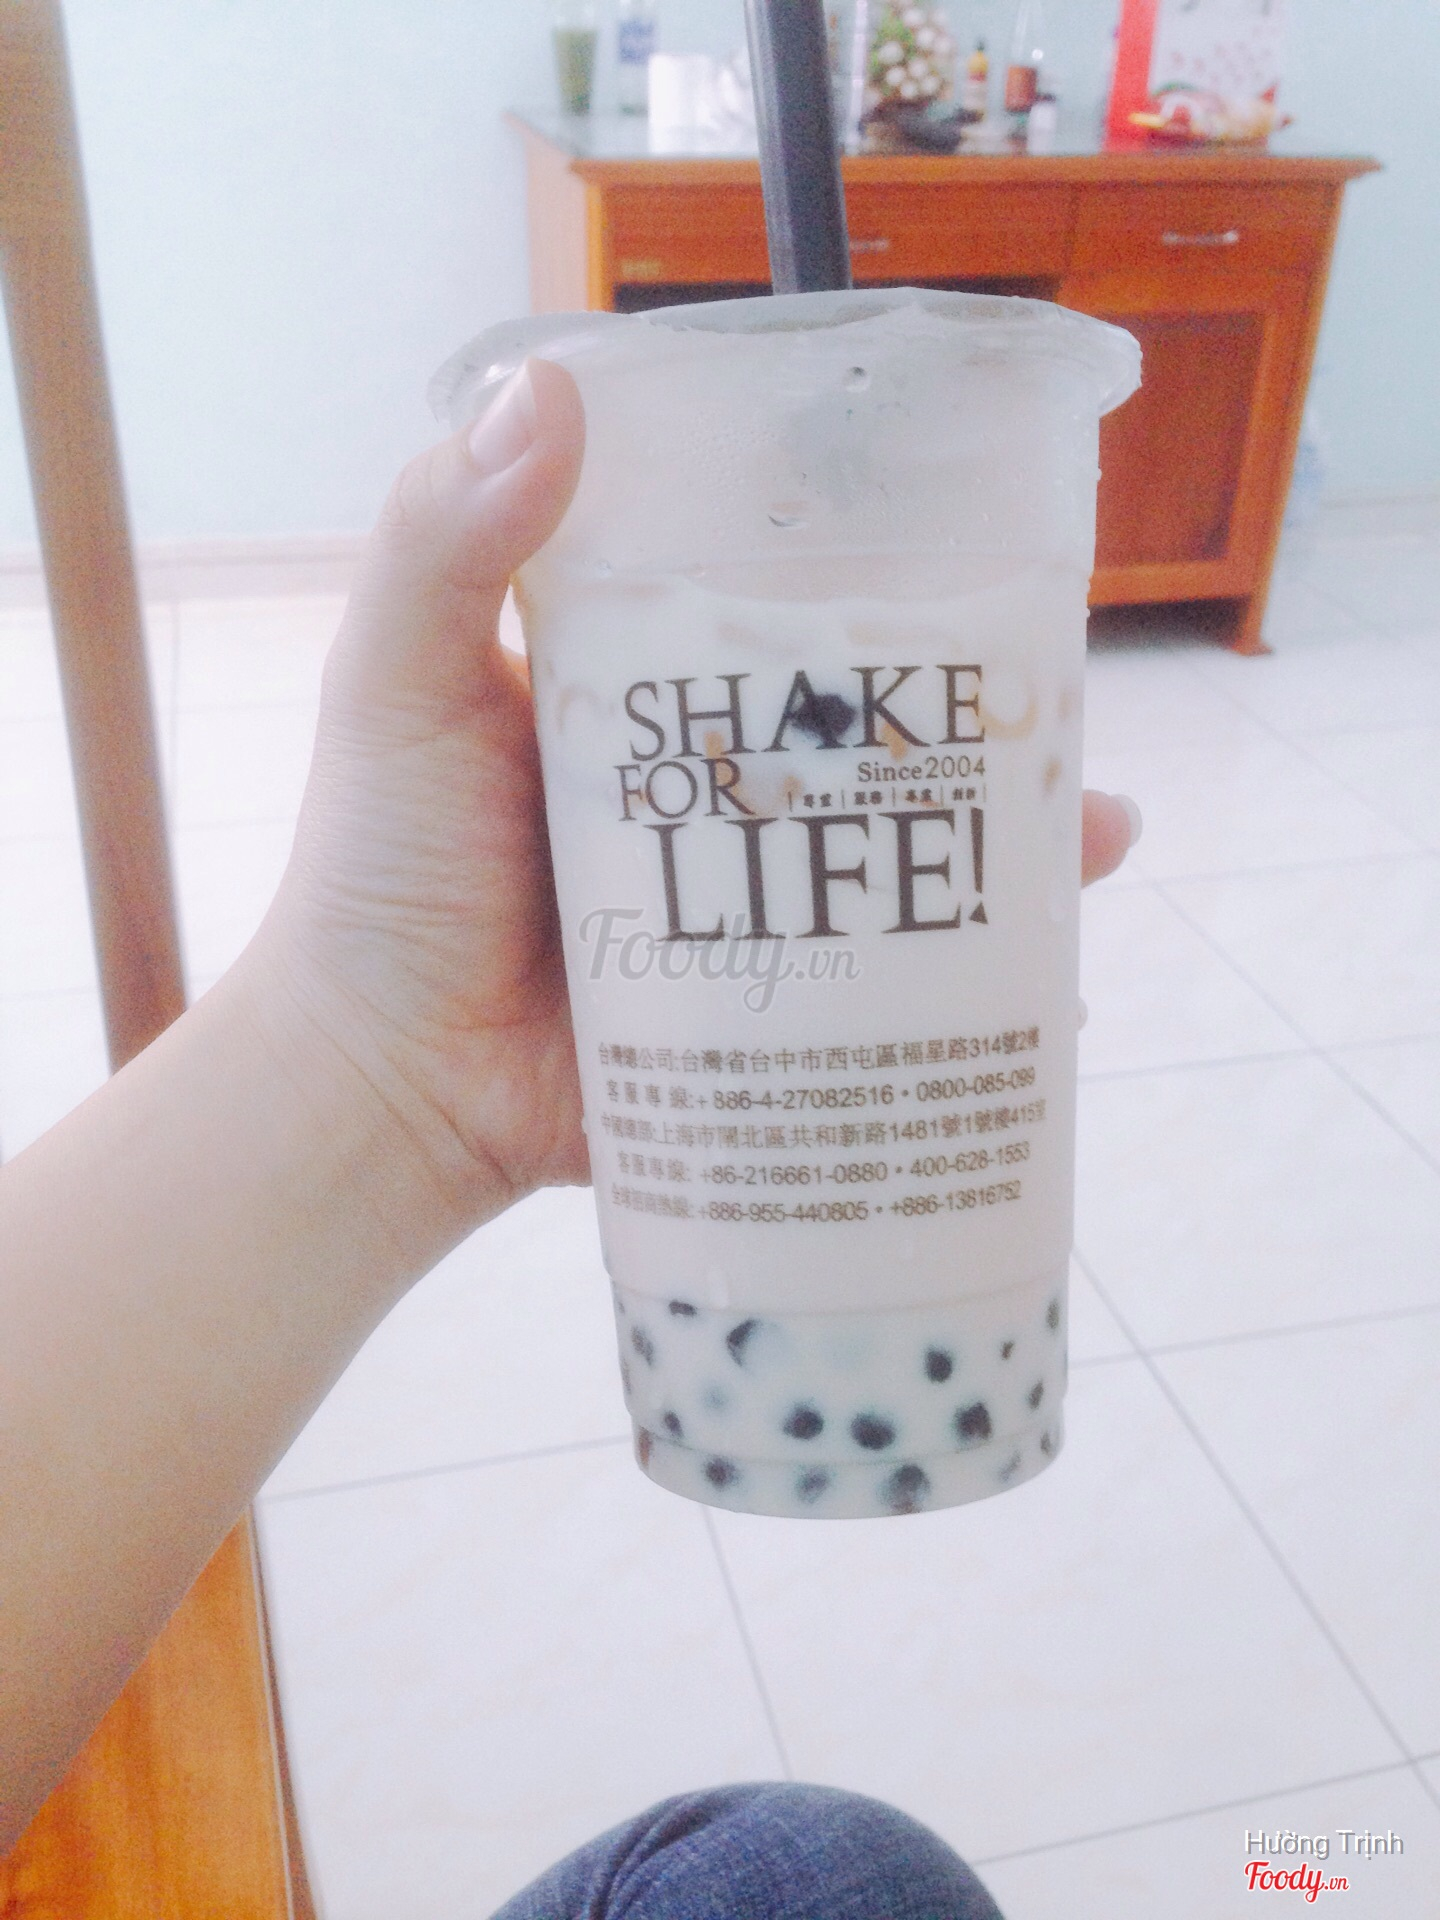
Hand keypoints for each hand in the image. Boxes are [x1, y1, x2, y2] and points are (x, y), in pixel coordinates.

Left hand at [255, 359, 1140, 1242]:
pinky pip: (882, 979)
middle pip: (853, 722)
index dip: (850, 561)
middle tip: (1048, 681)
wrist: (388, 1088)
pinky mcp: (762, 1002)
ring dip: (996, 832)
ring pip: (892, 843)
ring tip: (1087, 820)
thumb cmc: (381, 876)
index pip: (760, 598)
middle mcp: (705, 780)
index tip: (949, 522)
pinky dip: (970, 974)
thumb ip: (445, 541)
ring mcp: (744, 896)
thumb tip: (548, 382)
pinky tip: (1053, 970)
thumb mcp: (398, 684)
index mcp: (636, 687)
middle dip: (959, 702)